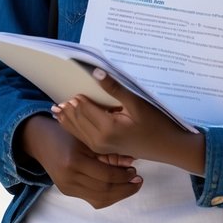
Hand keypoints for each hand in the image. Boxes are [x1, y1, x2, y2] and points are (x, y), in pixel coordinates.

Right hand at [17, 114, 141, 209]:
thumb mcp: (87, 137)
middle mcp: (69, 178)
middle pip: (104, 191)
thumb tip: (132, 161)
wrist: (41, 140)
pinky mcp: (67, 191)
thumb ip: (108, 151)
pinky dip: (108, 197)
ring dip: (119, 195)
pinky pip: (92, 200)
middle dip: (125, 188)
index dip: (123, 176)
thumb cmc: (66, 132)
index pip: (105, 175)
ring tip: (131, 186)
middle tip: (138, 181)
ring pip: (99, 199)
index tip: (136, 171)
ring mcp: (67, 187)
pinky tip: (118, 189)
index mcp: (74, 161)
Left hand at [51, 69, 205, 174]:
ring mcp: (101, 148)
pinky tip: (70, 123)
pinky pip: (84, 138)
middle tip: (55, 101)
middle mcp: (99, 141)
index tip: (67, 88)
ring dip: (68, 120)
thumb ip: (114, 88)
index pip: (84, 110)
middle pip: (77, 121)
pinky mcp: (104, 150)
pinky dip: (74, 129)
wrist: (168, 147)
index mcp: (106, 128)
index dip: (76, 99)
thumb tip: (95, 71)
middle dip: (67, 110)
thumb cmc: (155, 123)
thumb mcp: (137, 103)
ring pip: (78, 131)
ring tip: (56, 110)